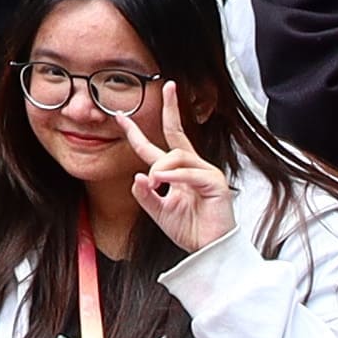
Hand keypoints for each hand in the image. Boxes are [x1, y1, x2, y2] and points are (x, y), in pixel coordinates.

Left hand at [121, 80, 232, 249]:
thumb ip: (146, 195)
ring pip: (177, 155)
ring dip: (160, 168)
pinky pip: (190, 172)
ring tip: (155, 184)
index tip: (121, 117)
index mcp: (177, 173)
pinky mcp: (216, 183)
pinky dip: (174, 176)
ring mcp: (206, 173)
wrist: (209, 250)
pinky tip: (163, 183)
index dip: (137, 133)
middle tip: (168, 86)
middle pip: (177, 132)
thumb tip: (137, 175)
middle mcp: (192, 167)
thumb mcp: (158, 212)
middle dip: (171, 108)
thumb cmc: (190, 230)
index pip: (154, 148)